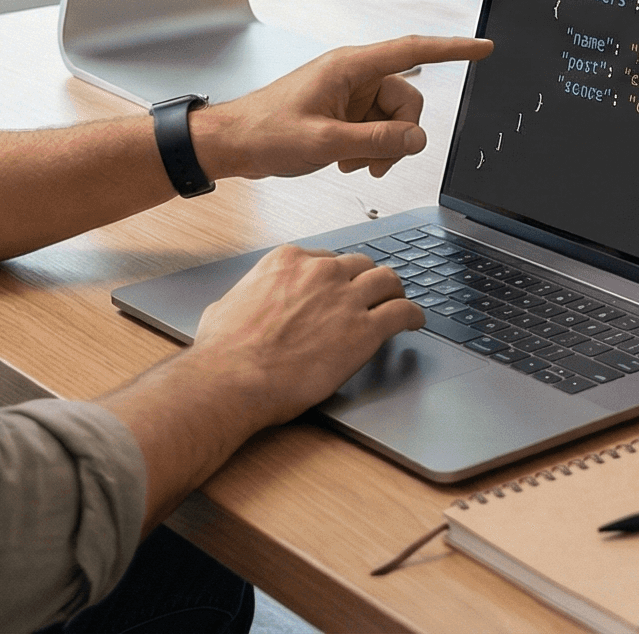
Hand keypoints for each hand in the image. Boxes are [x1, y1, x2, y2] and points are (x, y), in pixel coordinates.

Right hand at [189, 243, 425, 427]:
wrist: (232, 379)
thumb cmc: (224, 351)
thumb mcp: (226, 306)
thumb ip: (247, 297)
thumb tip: (243, 304)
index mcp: (289, 262)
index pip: (327, 259)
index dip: (338, 276)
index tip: (341, 287)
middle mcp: (322, 273)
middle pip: (361, 265)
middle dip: (367, 279)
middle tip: (372, 294)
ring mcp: (346, 299)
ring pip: (388, 281)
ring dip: (395, 292)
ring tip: (398, 302)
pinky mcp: (365, 331)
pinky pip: (402, 313)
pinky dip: (413, 316)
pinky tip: (415, 322)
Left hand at [191, 35, 491, 182]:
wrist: (232, 144)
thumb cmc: (264, 132)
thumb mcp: (325, 142)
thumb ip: (376, 141)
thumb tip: (416, 140)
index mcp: (351, 67)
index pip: (413, 50)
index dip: (453, 49)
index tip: (482, 49)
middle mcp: (354, 76)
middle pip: (406, 100)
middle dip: (399, 135)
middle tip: (375, 161)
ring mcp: (349, 95)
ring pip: (394, 119)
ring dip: (382, 146)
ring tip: (352, 162)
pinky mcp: (344, 112)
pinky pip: (377, 128)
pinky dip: (369, 148)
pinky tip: (345, 160)